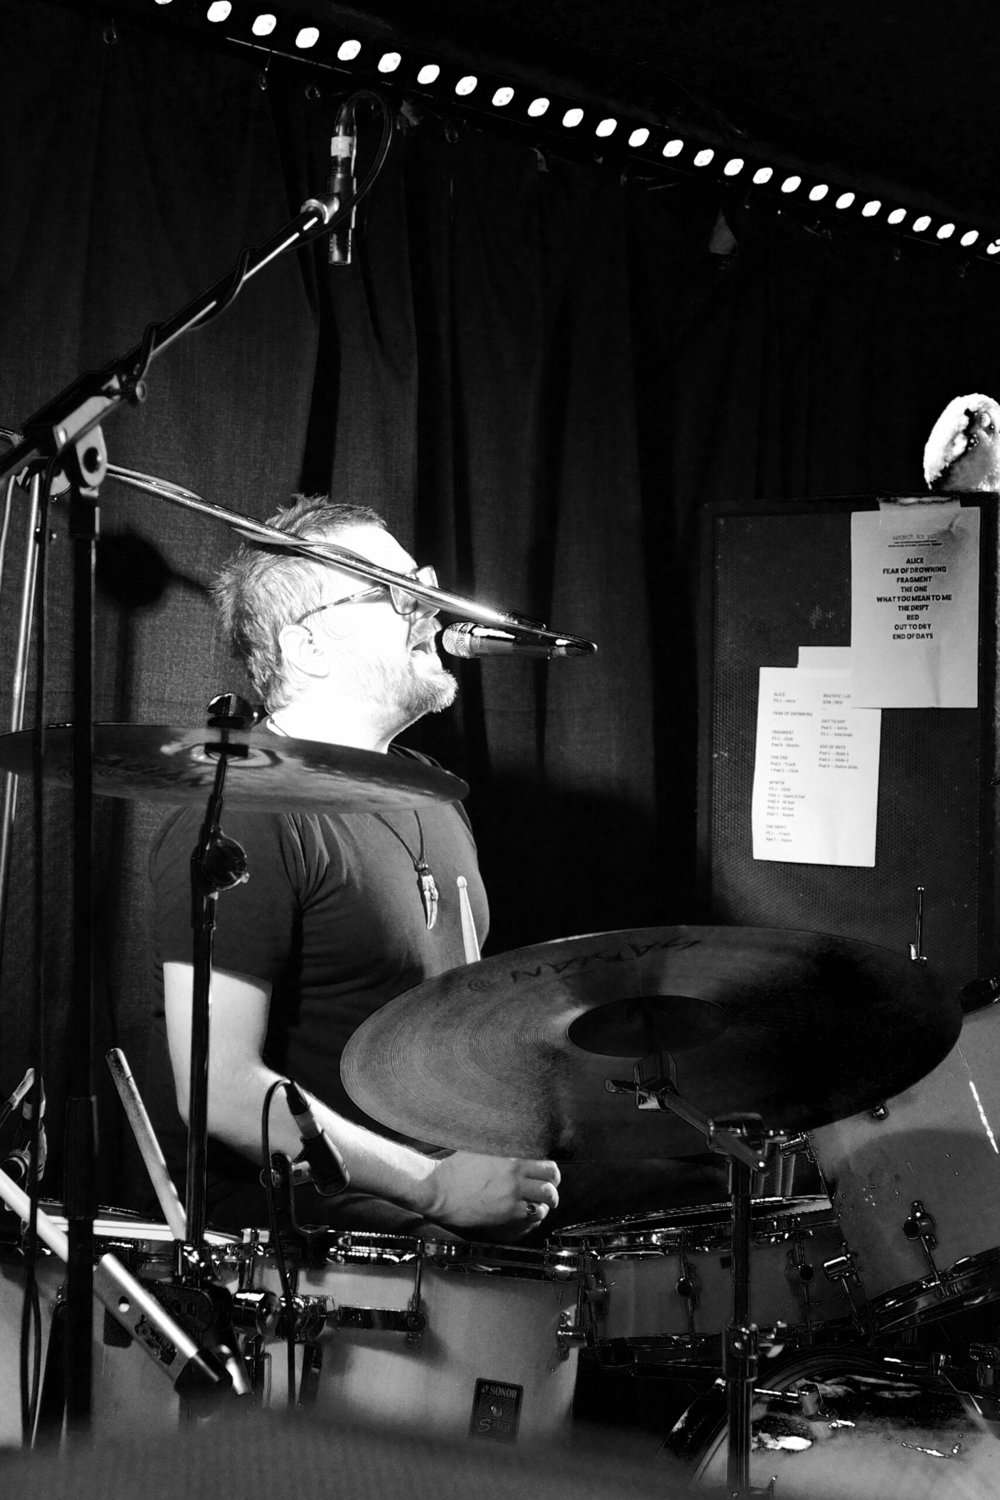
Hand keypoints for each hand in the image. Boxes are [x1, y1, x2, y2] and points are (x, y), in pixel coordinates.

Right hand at [425, 1151, 559, 1232]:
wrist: (438, 1189)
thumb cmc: (453, 1169)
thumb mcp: (478, 1149)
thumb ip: (499, 1150)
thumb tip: (509, 1149)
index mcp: (510, 1156)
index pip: (544, 1162)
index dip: (549, 1171)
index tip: (546, 1176)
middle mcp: (515, 1173)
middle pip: (551, 1178)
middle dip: (554, 1186)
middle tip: (550, 1191)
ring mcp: (512, 1193)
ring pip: (546, 1198)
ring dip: (546, 1202)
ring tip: (541, 1205)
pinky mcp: (506, 1212)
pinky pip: (532, 1215)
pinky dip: (534, 1215)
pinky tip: (528, 1214)